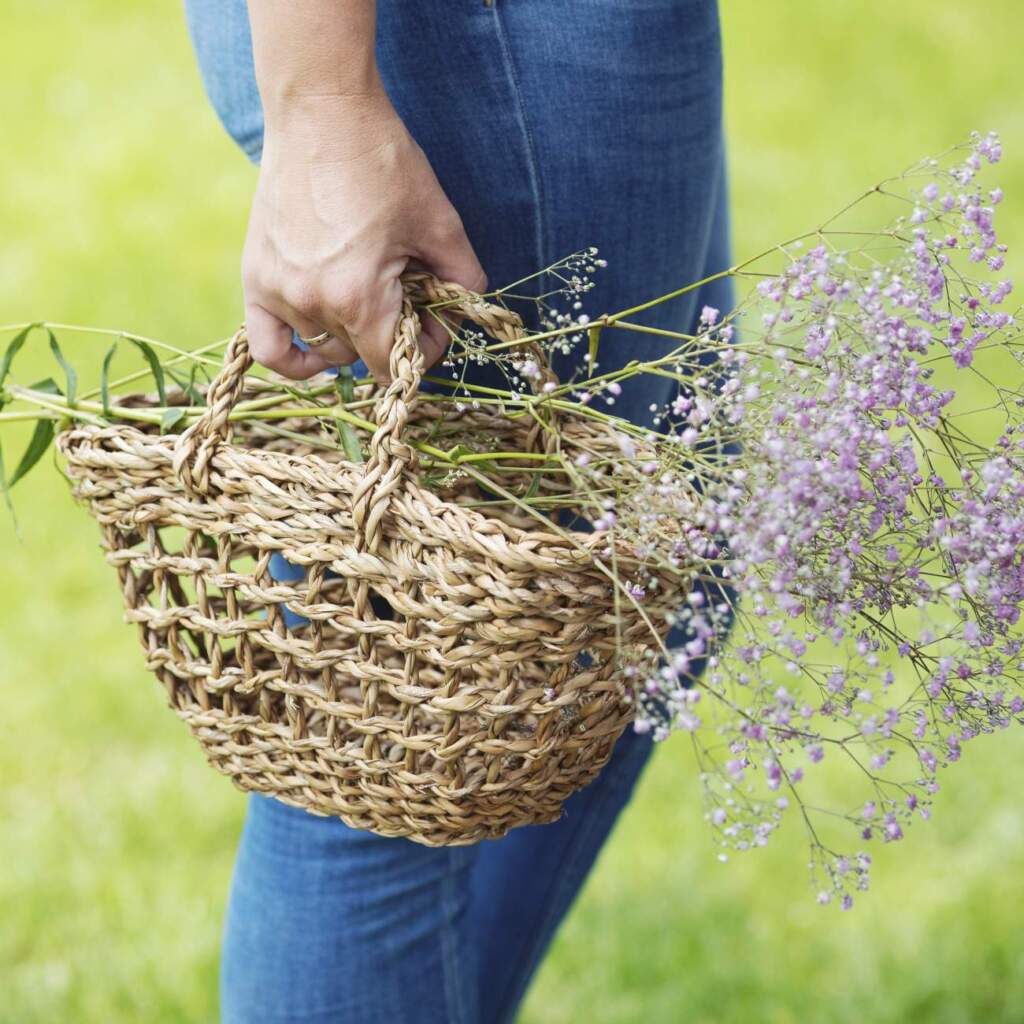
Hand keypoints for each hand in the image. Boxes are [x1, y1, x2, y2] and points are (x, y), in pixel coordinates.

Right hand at [241, 90, 485, 380]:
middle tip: (407, 294)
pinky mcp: (255, 277)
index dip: (421, 353)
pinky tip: (316, 352)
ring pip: (326, 347)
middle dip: (392, 334)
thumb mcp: (440, 223)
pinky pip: (267, 346)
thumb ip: (463, 279)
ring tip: (368, 292)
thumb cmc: (383, 162)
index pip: (392, 364)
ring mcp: (279, 292)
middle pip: (361, 355)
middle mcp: (312, 303)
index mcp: (358, 297)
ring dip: (352, 333)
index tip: (431, 322)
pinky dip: (294, 359)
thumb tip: (464, 313)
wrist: (322, 111)